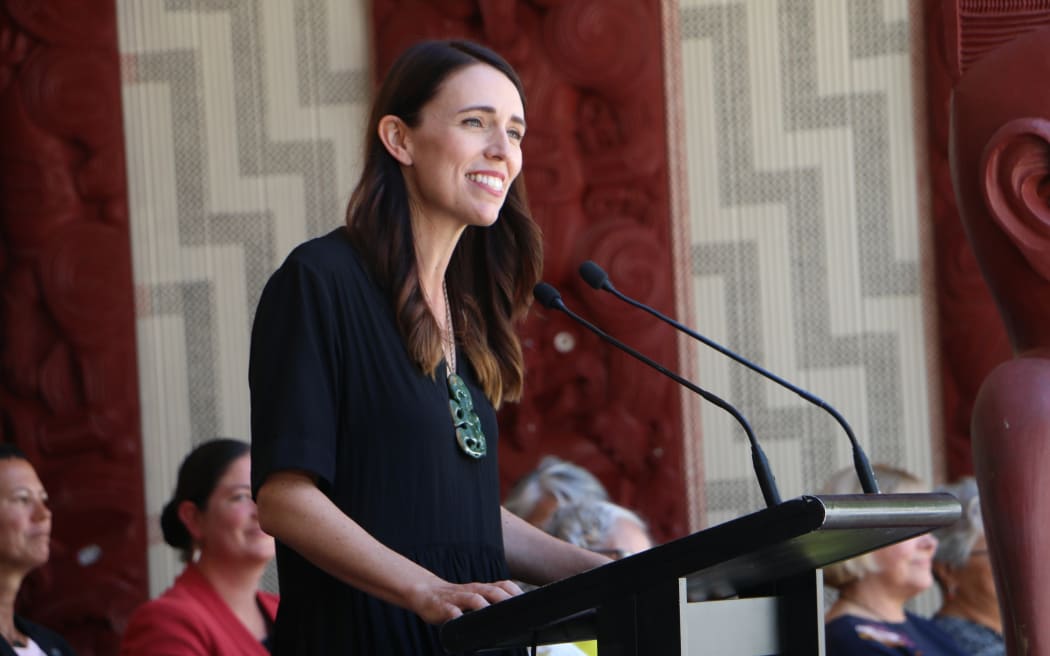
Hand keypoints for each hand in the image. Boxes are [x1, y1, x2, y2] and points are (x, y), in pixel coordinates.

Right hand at [406, 578, 522, 624]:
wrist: (425, 593)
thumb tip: (514, 612)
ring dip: (484, 605)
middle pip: (491, 591)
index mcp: (481, 589)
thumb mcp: (475, 597)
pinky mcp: (443, 608)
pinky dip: (457, 617)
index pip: (502, 585)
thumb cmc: (455, 599)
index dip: (515, 592)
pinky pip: (451, 611)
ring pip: (473, 598)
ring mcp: (457, 598)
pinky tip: (462, 622)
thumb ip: (490, 602)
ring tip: (493, 615)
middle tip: (516, 611)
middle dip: (505, 599)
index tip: (528, 602)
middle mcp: (472, 591)